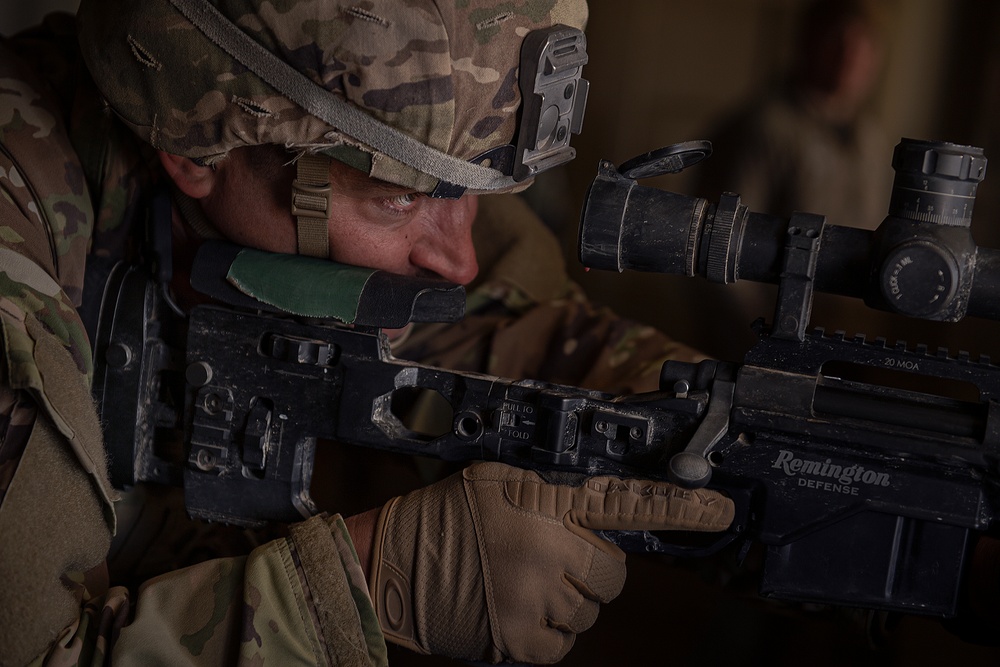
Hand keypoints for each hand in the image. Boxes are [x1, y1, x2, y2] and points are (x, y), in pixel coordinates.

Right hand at [367, 462, 733, 663]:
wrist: (389, 563)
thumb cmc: (446, 516)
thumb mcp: (499, 480)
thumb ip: (557, 492)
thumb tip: (609, 508)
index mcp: (542, 499)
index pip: (625, 501)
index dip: (678, 508)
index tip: (720, 510)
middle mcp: (544, 545)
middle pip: (611, 573)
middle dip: (588, 569)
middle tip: (547, 559)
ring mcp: (532, 595)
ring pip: (587, 610)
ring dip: (563, 601)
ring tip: (518, 581)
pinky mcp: (517, 638)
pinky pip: (563, 643)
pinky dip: (545, 632)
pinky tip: (512, 608)